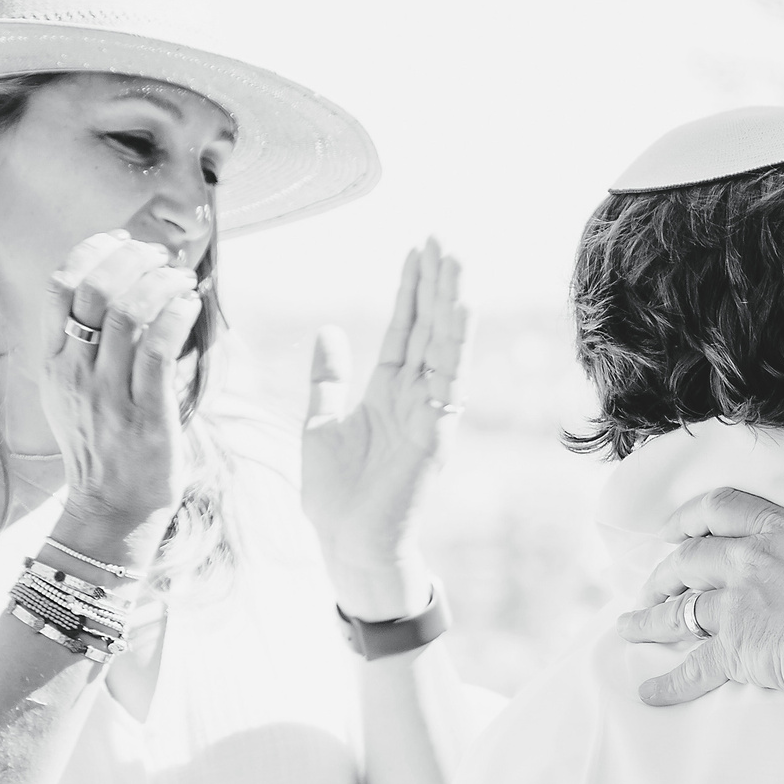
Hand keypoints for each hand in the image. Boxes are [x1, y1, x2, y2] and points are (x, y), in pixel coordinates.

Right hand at [43, 234, 203, 548]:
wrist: (111, 506)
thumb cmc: (102, 446)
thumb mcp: (72, 393)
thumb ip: (83, 349)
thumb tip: (118, 296)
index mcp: (53, 362)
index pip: (59, 287)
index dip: (91, 252)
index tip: (121, 242)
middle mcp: (75, 372)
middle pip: (93, 290)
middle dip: (131, 259)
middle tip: (159, 255)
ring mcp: (108, 392)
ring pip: (127, 313)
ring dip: (160, 282)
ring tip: (182, 278)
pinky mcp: (145, 411)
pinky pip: (159, 349)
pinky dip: (176, 315)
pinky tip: (191, 304)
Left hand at [301, 240, 469, 618]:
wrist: (347, 545)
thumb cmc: (337, 495)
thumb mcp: (321, 422)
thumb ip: (329, 377)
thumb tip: (331, 332)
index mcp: (388, 393)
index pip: (405, 329)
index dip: (411, 289)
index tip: (419, 250)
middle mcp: (415, 397)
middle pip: (429, 328)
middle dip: (435, 283)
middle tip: (443, 238)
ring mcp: (429, 413)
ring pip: (444, 346)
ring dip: (451, 302)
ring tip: (456, 259)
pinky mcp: (436, 433)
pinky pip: (450, 380)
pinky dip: (457, 344)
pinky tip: (462, 309)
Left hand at [617, 488, 783, 704]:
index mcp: (778, 531)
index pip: (721, 508)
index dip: (689, 516)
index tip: (670, 529)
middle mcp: (747, 562)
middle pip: (688, 559)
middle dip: (663, 573)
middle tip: (651, 586)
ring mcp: (737, 606)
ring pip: (679, 610)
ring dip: (649, 619)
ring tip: (629, 627)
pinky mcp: (736, 650)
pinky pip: (694, 668)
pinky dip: (669, 683)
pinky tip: (650, 692)